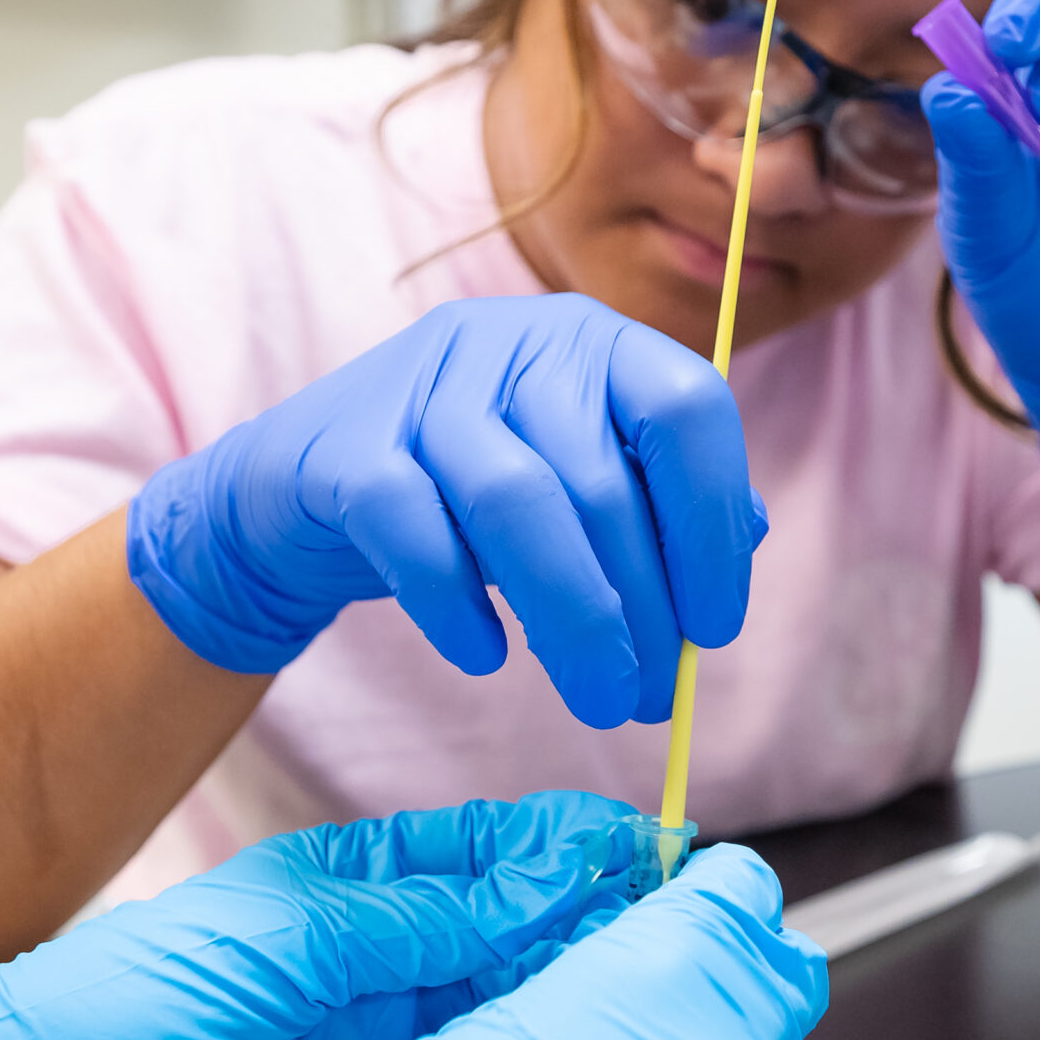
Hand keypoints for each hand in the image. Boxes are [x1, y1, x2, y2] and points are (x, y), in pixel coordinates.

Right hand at [127, 293, 763, 726]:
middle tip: (650, 698)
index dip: (711, 524)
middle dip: (641, 608)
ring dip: (571, 617)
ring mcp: (421, 388)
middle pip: (601, 480)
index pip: (685, 407)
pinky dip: (459, 606)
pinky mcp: (346, 452)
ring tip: (598, 700)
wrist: (294, 494)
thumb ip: (656, 498)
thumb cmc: (459, 494)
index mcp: (589, 339)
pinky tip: (487, 656)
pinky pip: (416, 535)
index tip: (715, 627)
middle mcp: (510, 342)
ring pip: (516, 504)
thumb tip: (745, 542)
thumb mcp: (570, 478)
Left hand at [141, 843, 829, 1039]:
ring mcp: (380, 1031)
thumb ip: (418, 916)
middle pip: (520, 928)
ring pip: (511, 1004)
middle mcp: (380, 951)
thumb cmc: (120, 1008)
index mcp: (356, 880)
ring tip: (651, 1000)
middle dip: (599, 926)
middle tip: (678, 939)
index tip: (653, 859)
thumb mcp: (282, 942)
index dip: (577, 850)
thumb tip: (538, 880)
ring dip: (577, 999)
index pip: (496, 849)